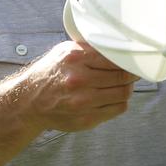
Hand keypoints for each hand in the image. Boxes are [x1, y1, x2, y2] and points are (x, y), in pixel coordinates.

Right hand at [15, 41, 137, 132]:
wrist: (30, 101)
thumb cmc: (50, 73)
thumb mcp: (65, 51)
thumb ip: (90, 48)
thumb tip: (120, 46)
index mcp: (75, 58)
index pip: (115, 59)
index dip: (130, 60)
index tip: (135, 59)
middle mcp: (79, 80)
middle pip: (122, 77)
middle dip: (132, 74)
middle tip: (134, 71)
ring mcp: (83, 102)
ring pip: (123, 94)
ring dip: (127, 88)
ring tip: (123, 84)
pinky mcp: (86, 119)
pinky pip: (117, 109)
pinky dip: (120, 102)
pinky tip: (114, 96)